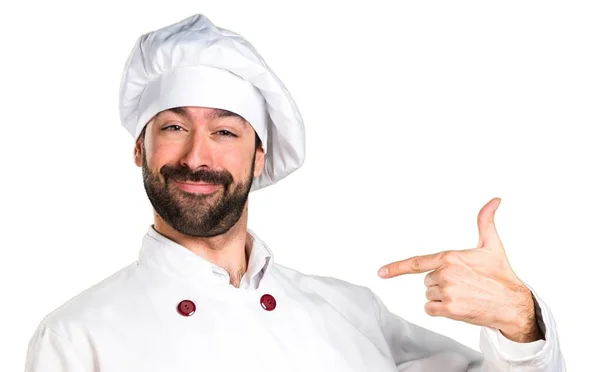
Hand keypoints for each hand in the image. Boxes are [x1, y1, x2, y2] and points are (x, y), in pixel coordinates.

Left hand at [377, 198, 542, 342]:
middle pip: (427, 280)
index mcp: (450, 257)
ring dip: (442, 297)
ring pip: (429, 295)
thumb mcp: (492, 245)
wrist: (513, 303)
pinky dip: (440, 310)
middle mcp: (445, 273)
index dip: (396, 268)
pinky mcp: (449, 309)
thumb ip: (485, 221)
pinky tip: (458, 306)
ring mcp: (447, 292)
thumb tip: (494, 200)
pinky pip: (430, 309)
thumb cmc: (501, 275)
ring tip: (464, 295)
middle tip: (463, 284)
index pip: (417, 262)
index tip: (380, 272)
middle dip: (441, 283)